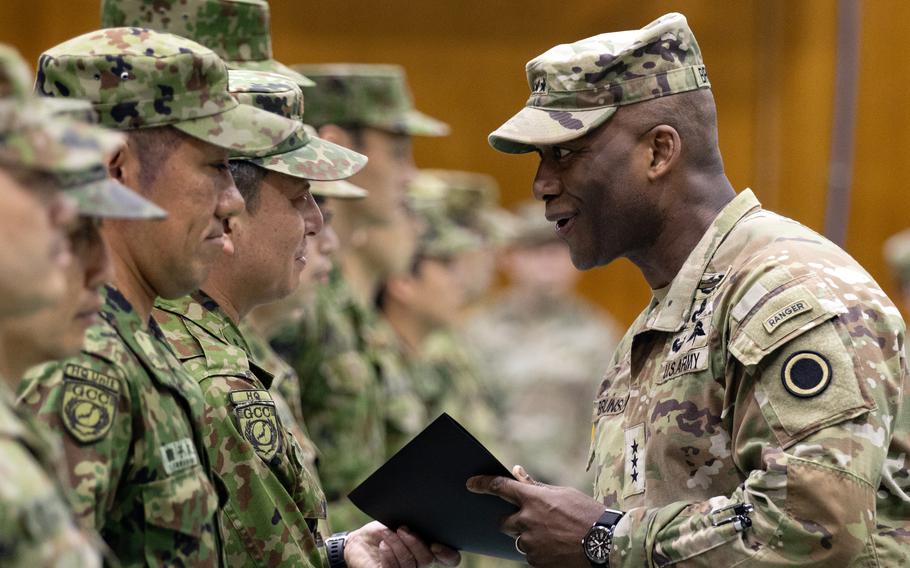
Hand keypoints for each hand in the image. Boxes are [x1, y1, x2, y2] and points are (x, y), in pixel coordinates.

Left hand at [344, 521, 460, 567]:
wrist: (360, 541)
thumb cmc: (384, 529)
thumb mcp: (401, 521)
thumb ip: (416, 523)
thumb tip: (425, 510)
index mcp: (430, 550)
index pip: (450, 559)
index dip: (448, 554)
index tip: (435, 544)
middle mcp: (420, 564)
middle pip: (427, 559)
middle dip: (414, 542)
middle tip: (402, 528)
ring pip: (409, 563)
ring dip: (397, 545)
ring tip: (386, 533)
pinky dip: (388, 555)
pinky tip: (383, 545)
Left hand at [467, 464, 603, 566]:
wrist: (605, 544)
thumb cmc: (587, 514)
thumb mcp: (563, 494)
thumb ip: (536, 486)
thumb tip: (517, 472)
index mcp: (533, 499)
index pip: (500, 487)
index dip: (483, 484)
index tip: (471, 484)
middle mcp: (527, 521)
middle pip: (503, 522)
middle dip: (511, 522)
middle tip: (529, 522)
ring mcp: (530, 543)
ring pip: (518, 540)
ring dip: (528, 537)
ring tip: (553, 536)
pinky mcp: (535, 561)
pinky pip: (529, 555)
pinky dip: (538, 551)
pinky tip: (556, 547)